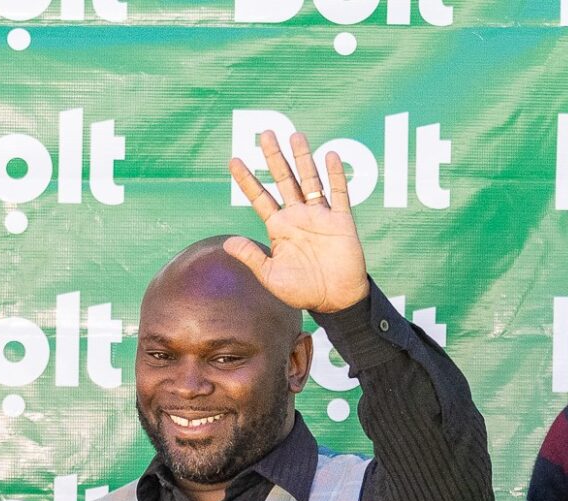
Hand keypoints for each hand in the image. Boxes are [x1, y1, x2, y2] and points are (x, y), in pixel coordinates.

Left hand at [224, 131, 371, 314]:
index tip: (234, 160)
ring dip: (303, 158)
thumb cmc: (302, 291)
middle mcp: (297, 216)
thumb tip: (227, 242)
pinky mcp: (340, 220)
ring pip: (309, 180)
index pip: (260, 197)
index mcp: (279, 228)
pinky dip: (335, 175)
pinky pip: (338, 193)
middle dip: (274, 157)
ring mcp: (319, 216)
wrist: (334, 300)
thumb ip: (252, 257)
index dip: (247, 180)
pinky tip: (328, 156)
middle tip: (265, 133)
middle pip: (283, 180)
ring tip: (295, 135)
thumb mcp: (271, 276)